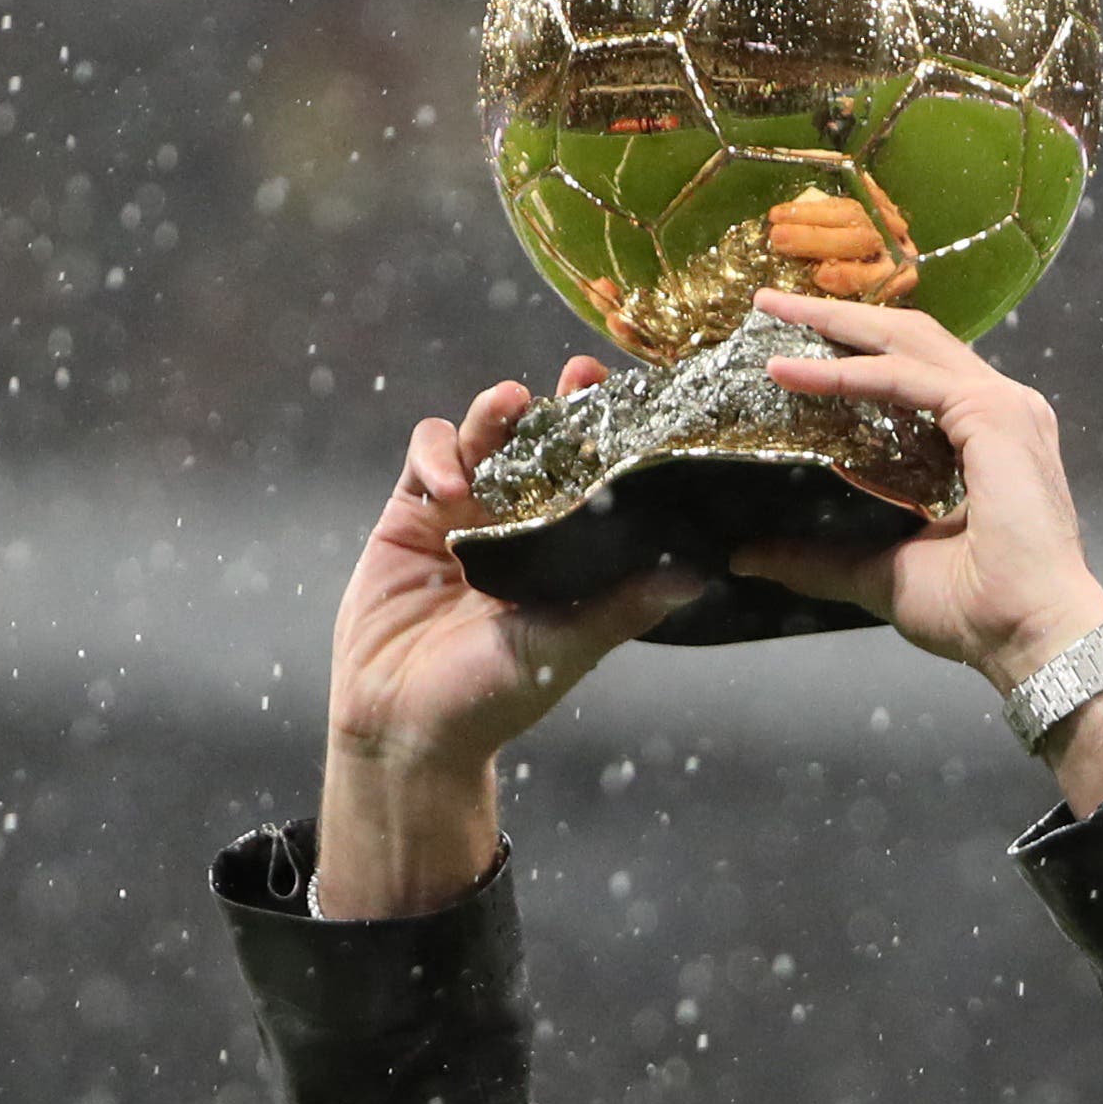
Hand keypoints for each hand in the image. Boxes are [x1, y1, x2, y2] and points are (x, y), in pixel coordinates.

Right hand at [315, 358, 700, 917]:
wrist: (403, 729)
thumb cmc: (494, 700)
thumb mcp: (567, 649)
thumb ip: (623, 607)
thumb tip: (698, 574)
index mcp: (568, 550)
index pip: (596, 475)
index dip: (613, 435)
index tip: (637, 402)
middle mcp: (520, 522)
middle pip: (540, 440)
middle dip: (558, 402)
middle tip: (580, 374)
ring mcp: (464, 513)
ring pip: (482, 435)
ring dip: (495, 414)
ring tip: (509, 406)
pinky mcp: (410, 514)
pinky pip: (425, 457)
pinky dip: (438, 454)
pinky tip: (450, 486)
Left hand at [726, 288, 1102, 693]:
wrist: (1028, 635)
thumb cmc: (975, 612)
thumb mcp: (877, 573)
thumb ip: (817, 559)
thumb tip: (748, 558)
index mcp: (979, 439)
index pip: (908, 371)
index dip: (849, 351)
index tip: (789, 344)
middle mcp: (995, 409)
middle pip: (906, 339)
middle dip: (835, 317)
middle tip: (770, 303)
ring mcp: (1001, 406)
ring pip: (905, 342)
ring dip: (836, 326)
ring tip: (775, 313)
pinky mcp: (993, 415)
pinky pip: (905, 378)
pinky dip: (846, 372)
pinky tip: (794, 371)